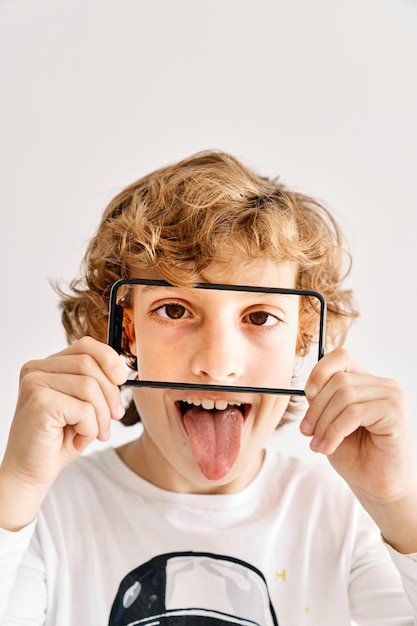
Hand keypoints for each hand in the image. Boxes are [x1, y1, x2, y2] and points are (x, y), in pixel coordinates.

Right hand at [0, 337, 126, 529]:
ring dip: (101, 415)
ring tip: (96, 433)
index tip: (123, 379)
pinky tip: (79, 438)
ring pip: (90, 386)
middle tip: (114, 417)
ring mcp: (35, 384)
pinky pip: (84, 408)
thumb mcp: (82, 405)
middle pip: (90, 365)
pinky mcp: (40, 403)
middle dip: (110, 394)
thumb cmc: (57, 440)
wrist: (30, 473)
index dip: (109, 358)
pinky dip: (90, 427)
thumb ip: (95, 383)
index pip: (85, 345)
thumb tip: (122, 372)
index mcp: (46, 366)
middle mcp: (37, 370)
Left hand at [300, 348, 416, 552]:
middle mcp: (382, 384)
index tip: (307, 395)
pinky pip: (354, 413)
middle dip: (316, 408)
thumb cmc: (356, 456)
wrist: (378, 487)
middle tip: (307, 432)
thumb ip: (323, 399)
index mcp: (366, 382)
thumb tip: (309, 387)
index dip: (319, 372)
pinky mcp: (394, 412)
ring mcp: (391, 396)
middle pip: (337, 380)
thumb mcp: (330, 421)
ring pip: (343, 395)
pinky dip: (334, 431)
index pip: (340, 357)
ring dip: (323, 423)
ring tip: (317, 444)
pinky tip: (328, 447)